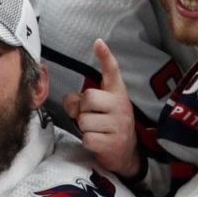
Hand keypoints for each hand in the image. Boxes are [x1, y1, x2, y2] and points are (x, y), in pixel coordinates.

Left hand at [62, 41, 140, 178]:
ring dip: (84, 128)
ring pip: (84, 120)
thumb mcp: (98, 109)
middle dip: (82, 109)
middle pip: (88, 98)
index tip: (98, 42)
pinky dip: (87, 142)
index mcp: (117, 94)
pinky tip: (98, 142)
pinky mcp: (113, 143)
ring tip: (96, 131)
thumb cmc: (107, 125)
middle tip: (92, 118)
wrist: (126, 154)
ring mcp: (119, 125)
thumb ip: (81, 100)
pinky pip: (87, 138)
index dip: (105, 57)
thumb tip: (70, 101)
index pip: (112, 72)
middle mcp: (121, 106)